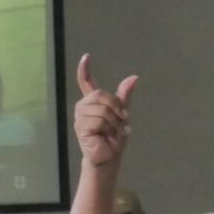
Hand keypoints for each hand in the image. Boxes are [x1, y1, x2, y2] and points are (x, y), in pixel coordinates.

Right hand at [74, 54, 137, 171]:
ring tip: (114, 131)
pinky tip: (107, 135)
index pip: (85, 81)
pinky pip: (98, 119)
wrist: (109, 157)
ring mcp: (80, 116)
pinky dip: (108, 128)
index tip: (86, 57)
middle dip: (116, 108)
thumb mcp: (122, 114)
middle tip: (122, 122)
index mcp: (93, 102)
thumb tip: (134, 77)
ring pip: (101, 108)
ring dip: (114, 121)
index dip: (85, 69)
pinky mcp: (80, 127)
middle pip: (101, 95)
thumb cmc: (114, 138)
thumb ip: (124, 96)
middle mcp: (83, 106)